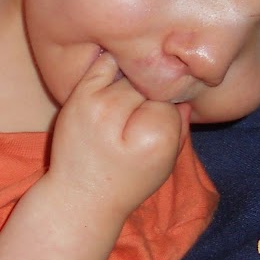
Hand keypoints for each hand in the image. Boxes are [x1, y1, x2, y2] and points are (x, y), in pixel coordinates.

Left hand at [48, 54, 186, 217]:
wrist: (81, 196)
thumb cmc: (129, 181)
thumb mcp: (166, 162)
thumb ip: (180, 126)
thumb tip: (184, 94)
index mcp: (152, 137)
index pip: (170, 98)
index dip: (168, 106)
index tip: (159, 120)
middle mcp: (118, 116)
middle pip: (147, 83)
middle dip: (149, 92)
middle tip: (139, 113)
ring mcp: (92, 104)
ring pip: (127, 72)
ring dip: (131, 81)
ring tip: (127, 102)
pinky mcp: (75, 98)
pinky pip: (101, 63)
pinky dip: (112, 65)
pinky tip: (115, 77)